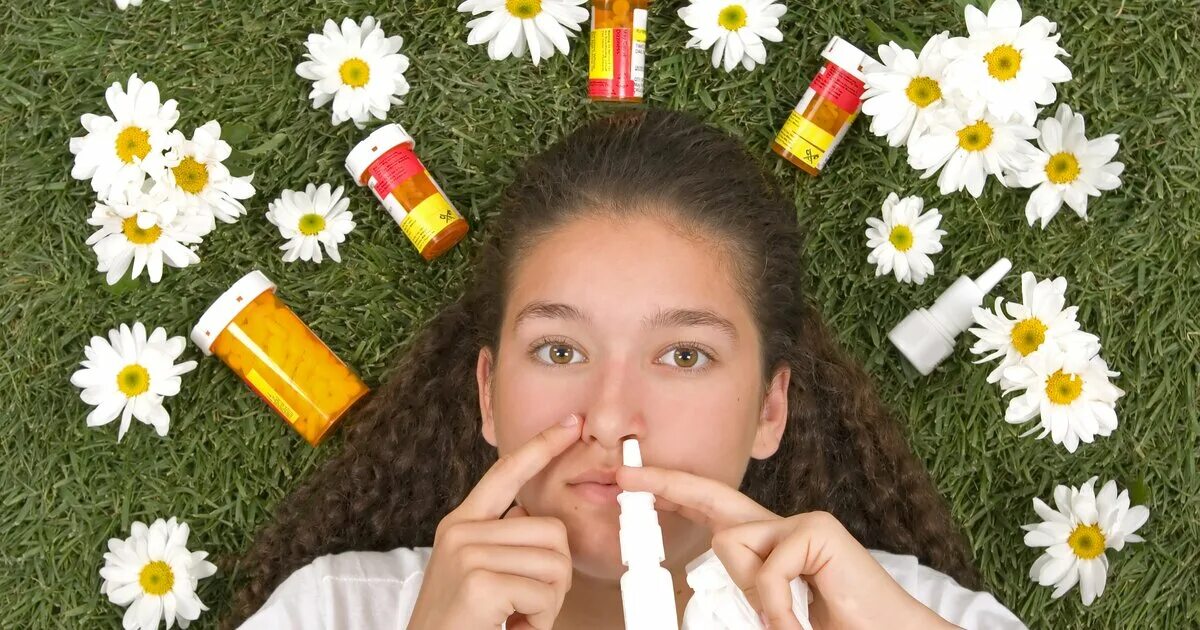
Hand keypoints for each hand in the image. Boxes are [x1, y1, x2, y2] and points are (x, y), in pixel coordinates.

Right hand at [407, 415, 581, 629]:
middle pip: (552, 531)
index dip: (542, 446)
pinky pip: (543, 593)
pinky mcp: (477, 580)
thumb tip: (536, 518)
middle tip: (528, 606)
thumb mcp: (475, 572)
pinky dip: (540, 620)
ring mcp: (467, 552)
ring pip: (554, 563)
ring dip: (548, 603)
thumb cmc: (461, 623)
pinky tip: (512, 627)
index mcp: (461, 524)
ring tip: (518, 618)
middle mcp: (460, 531)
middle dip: (556, 577)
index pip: (505, 473)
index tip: (571, 423)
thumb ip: (502, 541)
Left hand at [616, 465, 955, 629]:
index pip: (710, 511)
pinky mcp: (818, 530)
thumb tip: (699, 591)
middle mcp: (780, 527)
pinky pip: (767, 566)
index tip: (632, 481)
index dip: (672, 492)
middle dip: (664, 483)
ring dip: (750, 592)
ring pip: (731, 541)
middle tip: (624, 477)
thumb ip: (741, 595)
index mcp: (767, 547)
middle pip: (712, 497)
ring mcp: (802, 523)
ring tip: (786, 619)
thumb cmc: (832, 627)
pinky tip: (799, 620)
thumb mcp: (769, 613)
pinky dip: (775, 604)